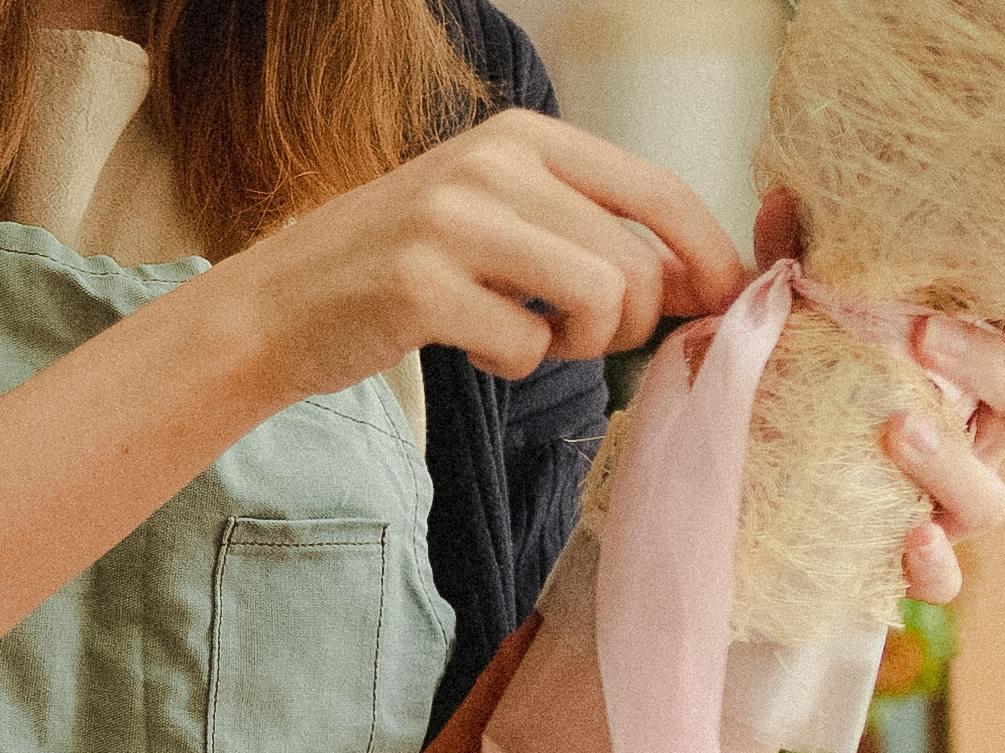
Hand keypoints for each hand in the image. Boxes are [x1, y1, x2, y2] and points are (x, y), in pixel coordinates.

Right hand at [190, 110, 748, 396]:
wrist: (279, 305)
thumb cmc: (404, 269)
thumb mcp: (499, 217)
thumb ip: (590, 231)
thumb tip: (701, 281)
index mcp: (522, 136)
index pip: (656, 188)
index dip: (709, 253)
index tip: (725, 302)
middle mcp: (492, 163)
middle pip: (635, 260)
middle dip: (629, 323)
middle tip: (578, 338)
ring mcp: (454, 219)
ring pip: (599, 297)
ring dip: (579, 344)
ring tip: (529, 338)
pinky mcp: (420, 284)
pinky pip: (527, 347)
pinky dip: (512, 365)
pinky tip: (469, 346)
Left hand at [758, 190, 1004, 602]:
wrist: (737, 484)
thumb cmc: (788, 386)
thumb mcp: (788, 321)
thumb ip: (792, 266)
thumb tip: (782, 200)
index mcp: (963, 379)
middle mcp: (971, 441)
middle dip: (986, 366)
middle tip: (922, 332)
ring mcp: (943, 506)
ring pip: (990, 498)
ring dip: (951, 462)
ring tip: (895, 428)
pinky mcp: (903, 565)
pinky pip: (942, 581)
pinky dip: (935, 564)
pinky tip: (909, 537)